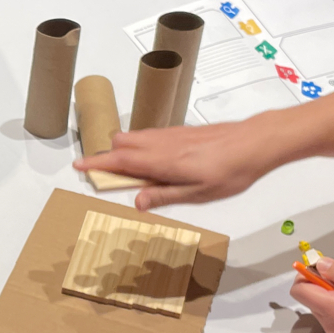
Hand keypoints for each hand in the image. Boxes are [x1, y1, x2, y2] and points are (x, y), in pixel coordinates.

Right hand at [72, 119, 283, 209]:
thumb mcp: (198, 193)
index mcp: (162, 161)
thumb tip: (137, 201)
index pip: (120, 161)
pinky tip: (154, 161)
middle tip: (109, 177)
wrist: (254, 142)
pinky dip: (141, 146)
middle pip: (121, 143)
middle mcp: (162, 144)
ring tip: (133, 173)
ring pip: (135, 137)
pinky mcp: (180, 131)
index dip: (97, 163)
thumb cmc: (230, 170)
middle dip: (109, 157)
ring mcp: (171, 135)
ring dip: (125, 151)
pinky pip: (150, 135)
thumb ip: (164, 195)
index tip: (78, 165)